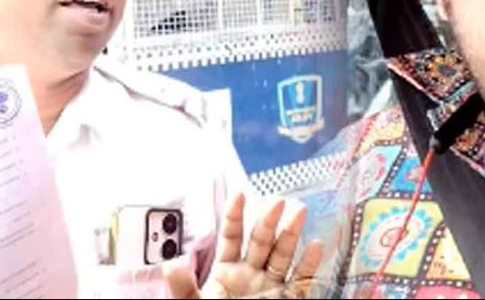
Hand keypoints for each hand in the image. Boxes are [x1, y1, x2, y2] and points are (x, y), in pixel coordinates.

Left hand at [164, 193, 322, 298]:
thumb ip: (184, 287)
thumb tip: (170, 266)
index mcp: (227, 271)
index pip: (232, 237)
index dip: (235, 216)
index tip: (239, 195)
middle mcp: (252, 274)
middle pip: (261, 241)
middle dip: (269, 220)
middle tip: (277, 202)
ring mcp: (271, 285)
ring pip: (283, 254)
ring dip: (291, 233)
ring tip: (299, 212)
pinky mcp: (288, 298)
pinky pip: (301, 279)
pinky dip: (309, 264)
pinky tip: (315, 246)